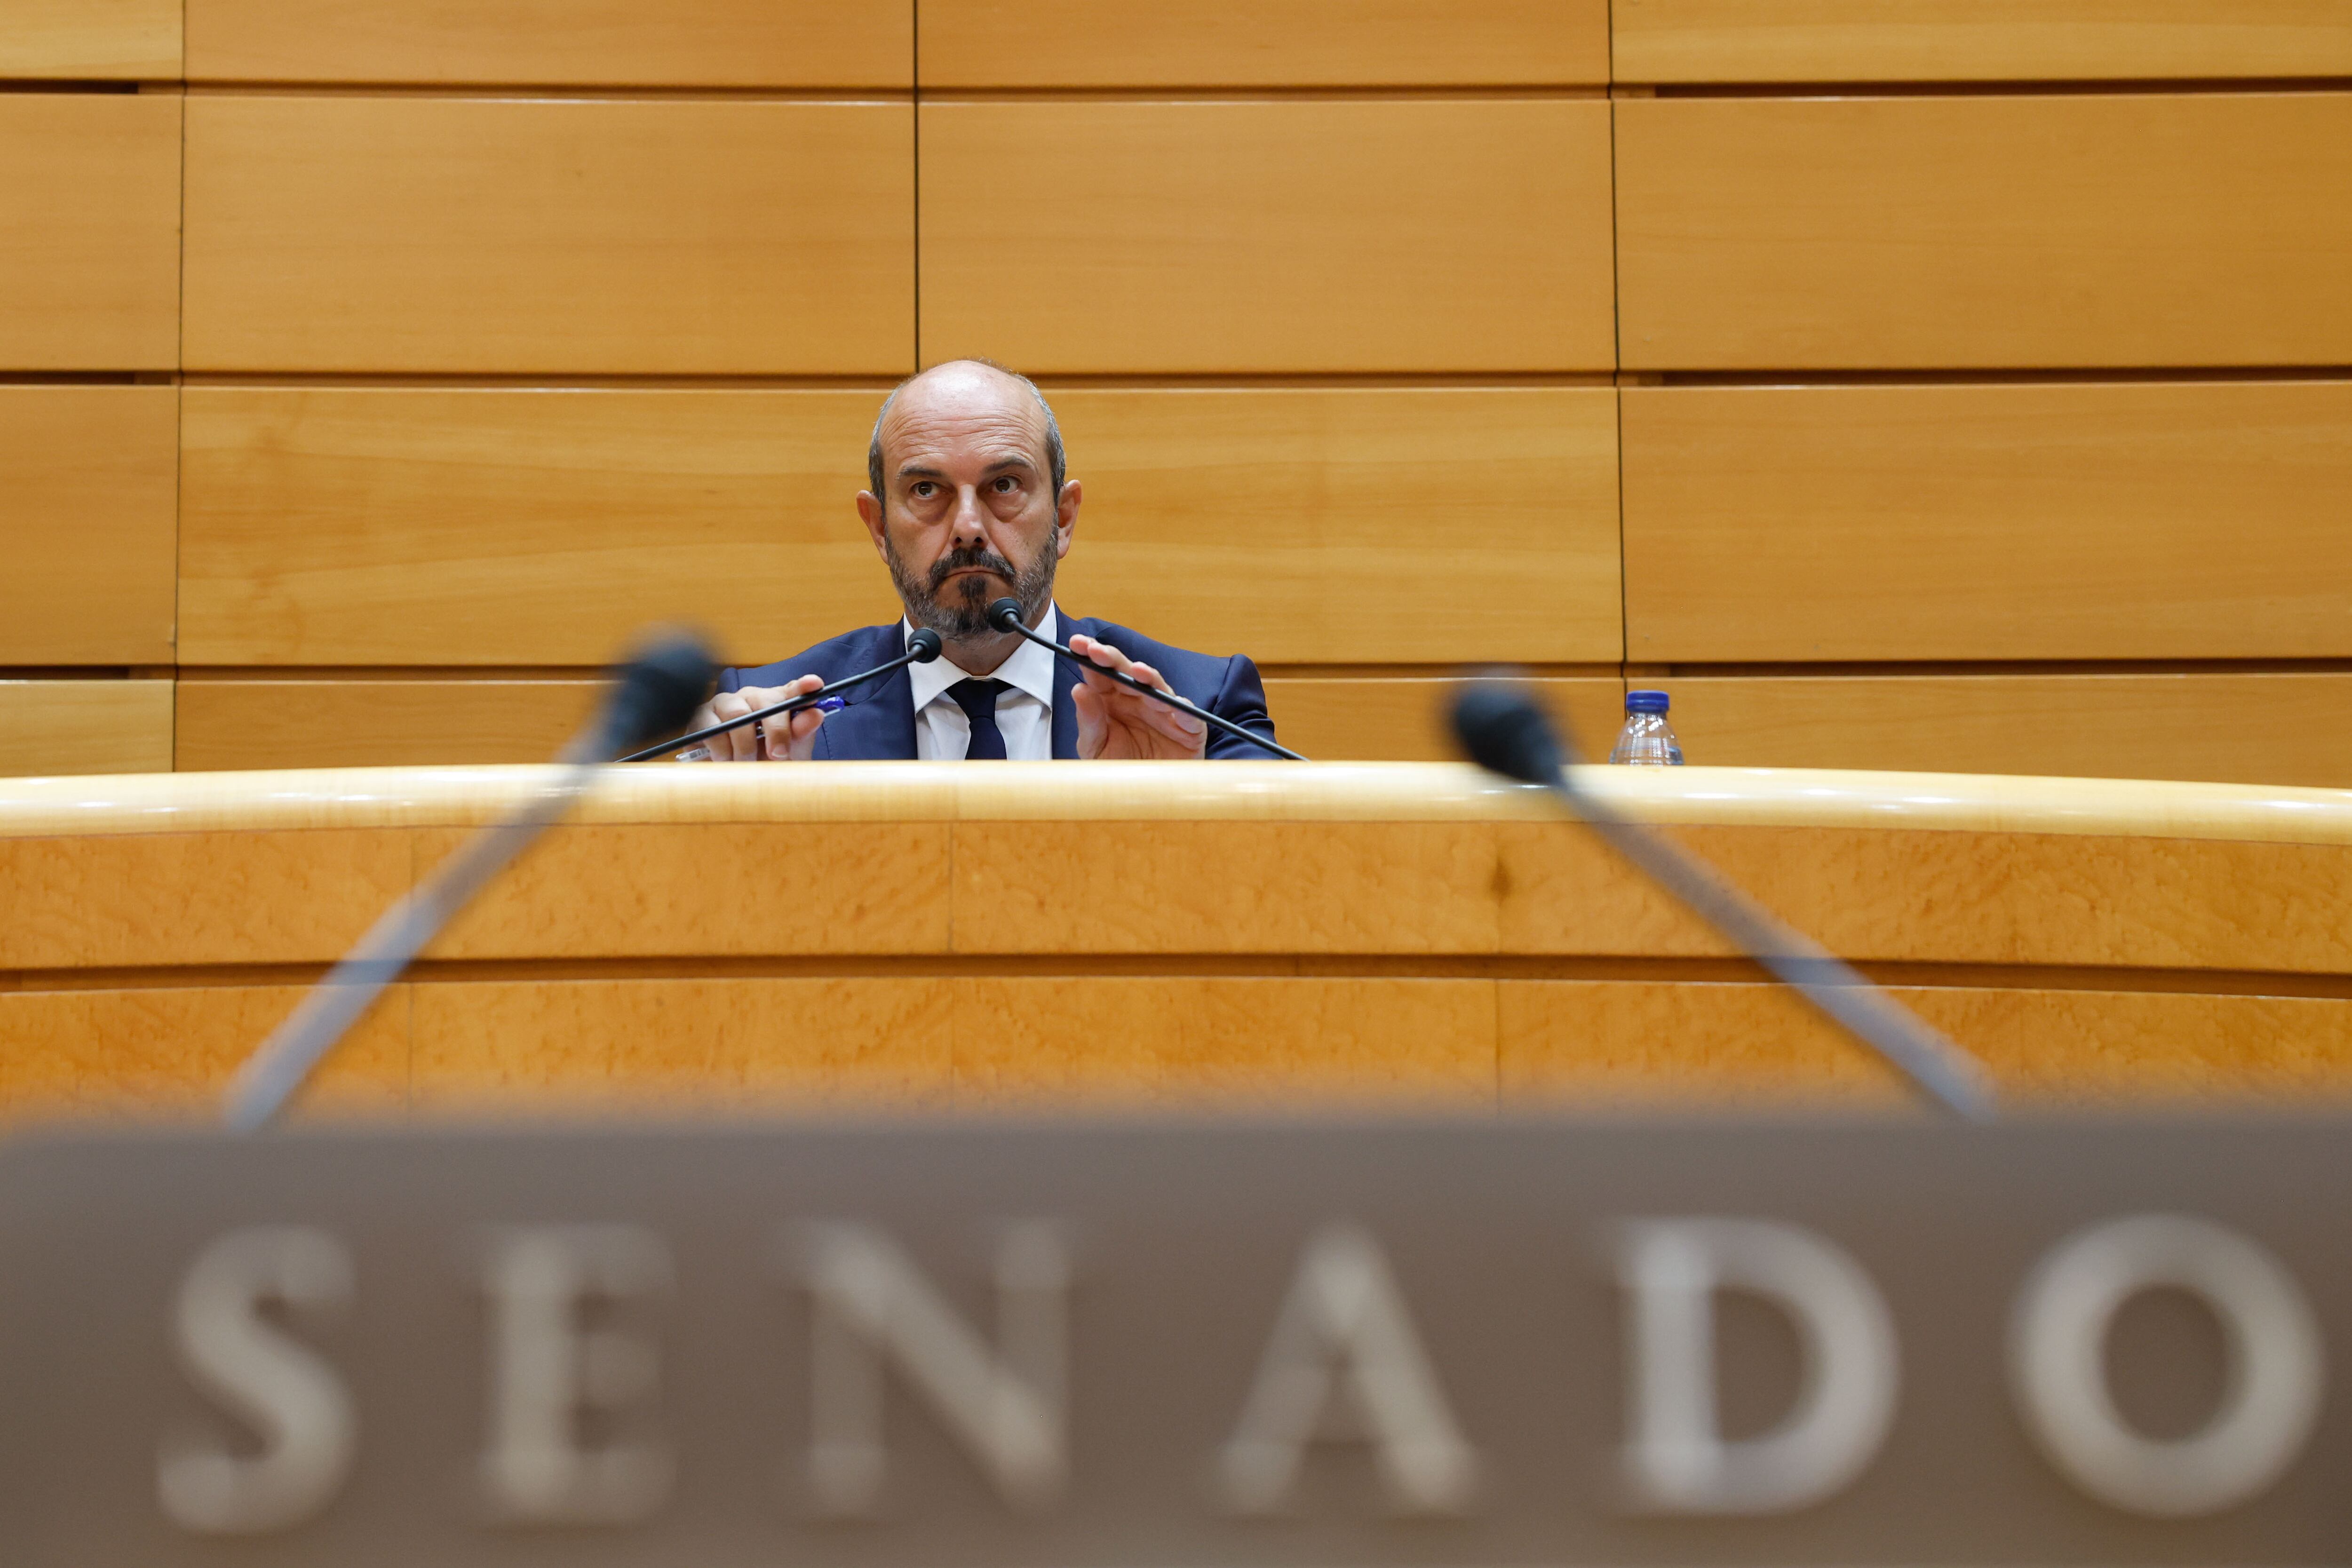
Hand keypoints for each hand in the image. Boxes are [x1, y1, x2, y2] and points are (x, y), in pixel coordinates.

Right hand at [681, 674, 825, 760]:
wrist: (730, 780)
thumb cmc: (762, 763)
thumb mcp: (788, 752)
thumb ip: (802, 733)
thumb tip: (816, 714)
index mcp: (778, 703)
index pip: (794, 690)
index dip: (804, 686)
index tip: (815, 685)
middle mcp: (752, 698)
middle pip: (766, 702)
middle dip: (776, 731)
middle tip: (778, 755)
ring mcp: (726, 703)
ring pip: (737, 714)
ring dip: (745, 745)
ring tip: (747, 764)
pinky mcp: (702, 715)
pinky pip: (711, 726)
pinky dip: (720, 748)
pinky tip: (725, 760)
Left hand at [1068, 635, 1207, 759]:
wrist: (1147, 803)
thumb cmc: (1120, 772)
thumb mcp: (1095, 749)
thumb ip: (1088, 721)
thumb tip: (1079, 688)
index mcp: (1113, 702)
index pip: (1101, 674)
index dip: (1091, 657)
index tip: (1078, 645)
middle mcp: (1139, 702)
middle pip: (1127, 673)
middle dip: (1113, 659)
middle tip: (1097, 651)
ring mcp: (1165, 714)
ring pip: (1158, 689)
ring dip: (1149, 678)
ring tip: (1138, 672)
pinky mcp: (1190, 731)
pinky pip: (1189, 718)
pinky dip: (1184, 710)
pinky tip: (1174, 704)